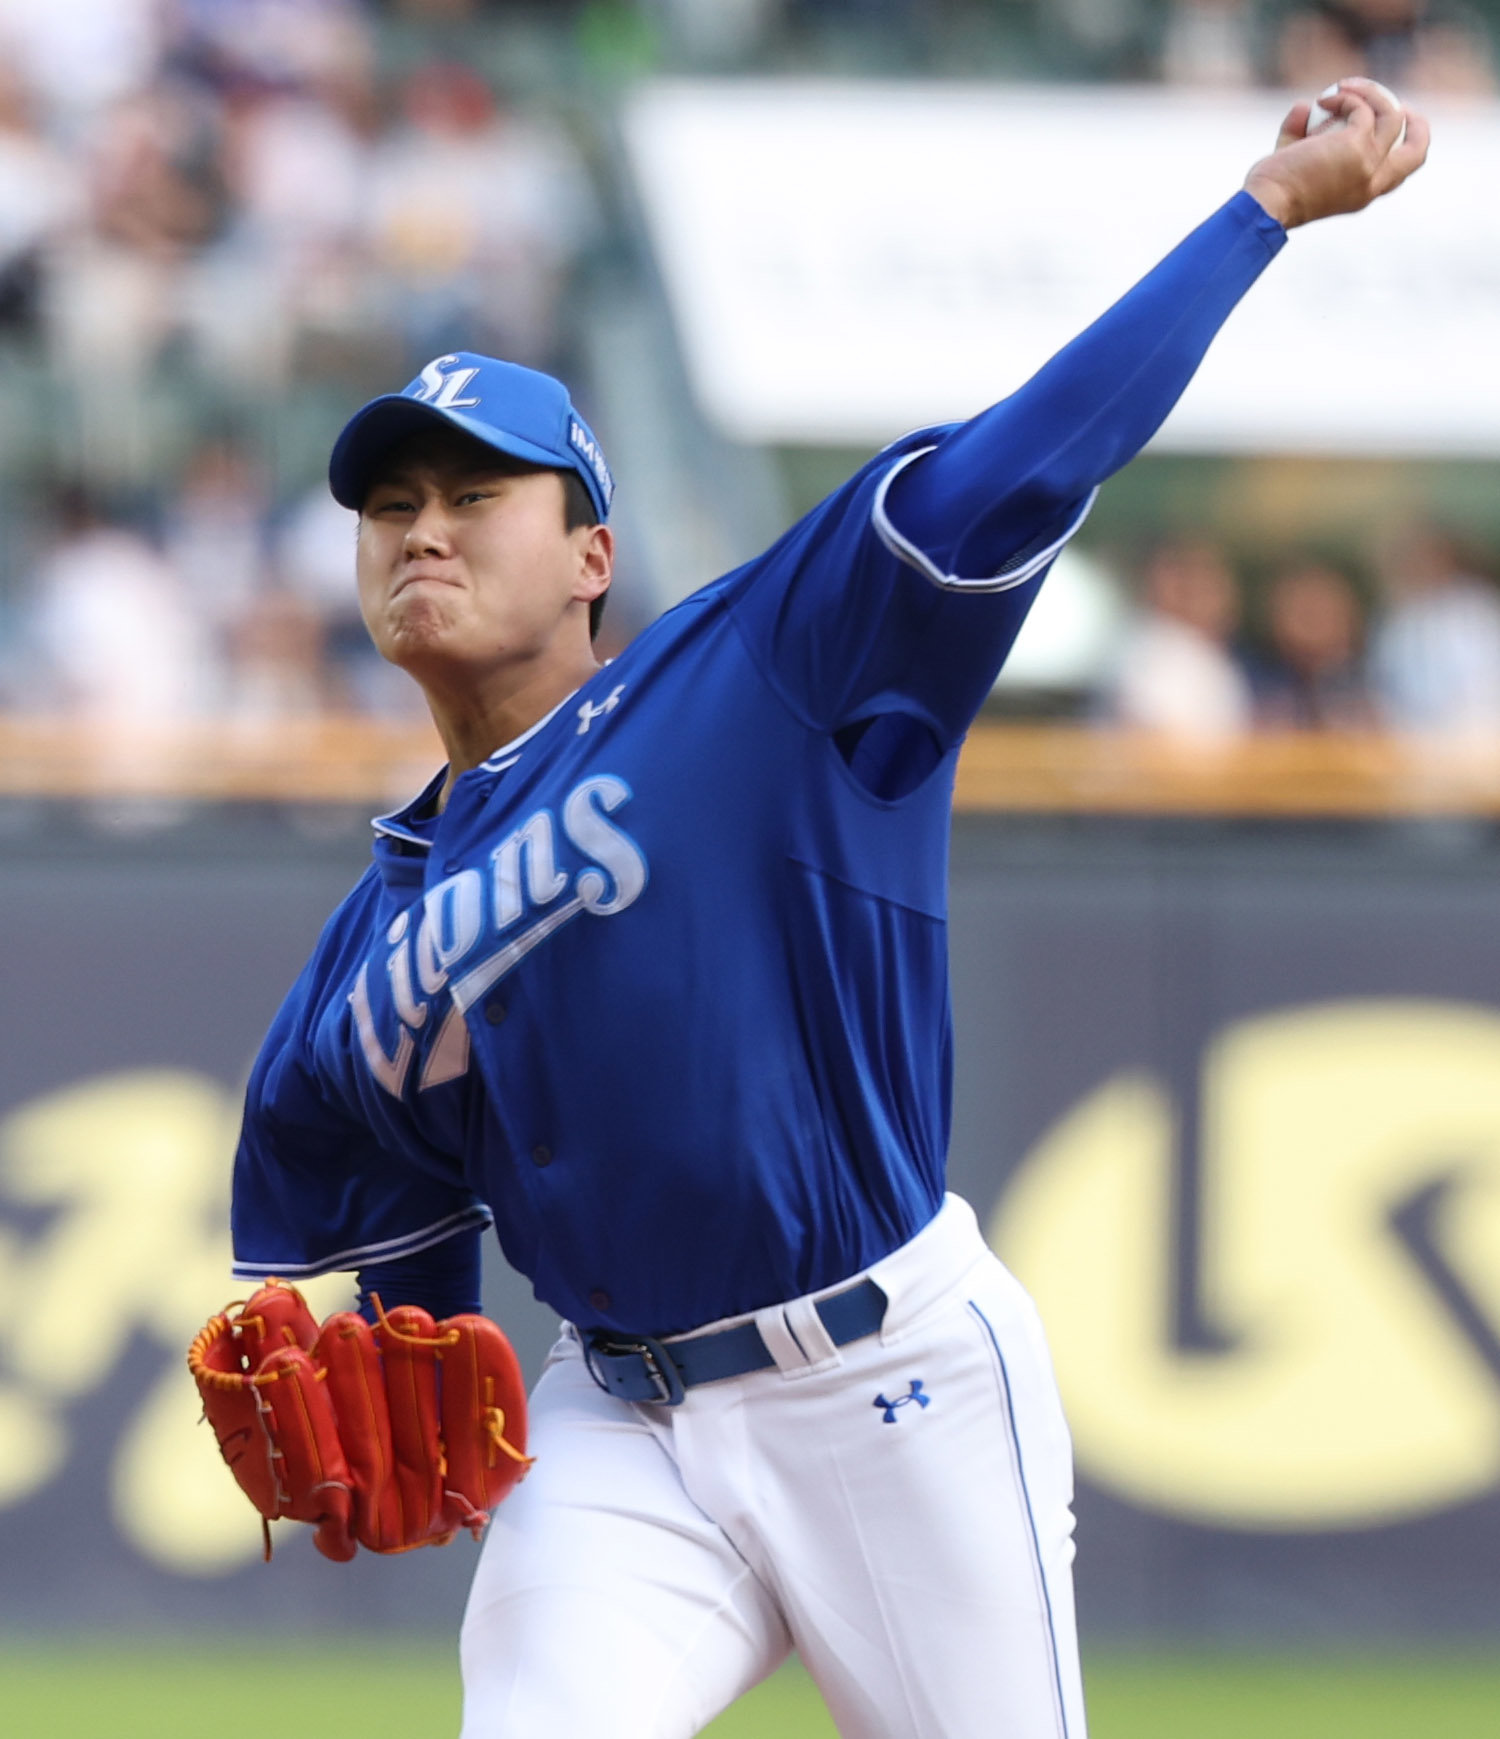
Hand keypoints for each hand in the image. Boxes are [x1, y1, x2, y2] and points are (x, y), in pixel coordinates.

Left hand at [1242, 78, 1428, 229]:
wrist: (1266, 205)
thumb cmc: (1271, 194)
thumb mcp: (1292, 165)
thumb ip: (1299, 135)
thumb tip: (1305, 107)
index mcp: (1362, 195)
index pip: (1398, 174)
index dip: (1402, 147)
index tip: (1393, 124)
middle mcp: (1372, 183)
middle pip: (1418, 152)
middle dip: (1418, 123)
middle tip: (1399, 101)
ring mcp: (1368, 164)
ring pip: (1392, 117)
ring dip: (1372, 94)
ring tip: (1343, 87)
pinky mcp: (1356, 145)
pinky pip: (1362, 109)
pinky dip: (1346, 97)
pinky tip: (1323, 99)